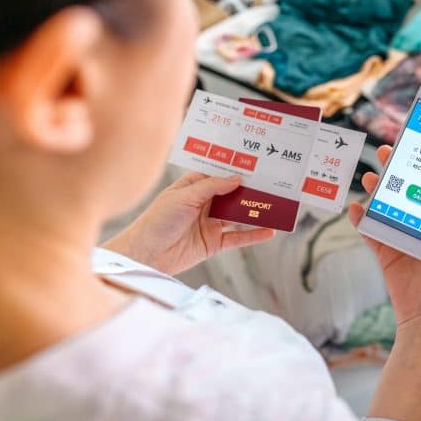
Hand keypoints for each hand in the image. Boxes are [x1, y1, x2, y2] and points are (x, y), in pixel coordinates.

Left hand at [103, 172, 274, 274]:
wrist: (145, 255)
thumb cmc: (157, 220)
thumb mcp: (183, 197)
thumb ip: (211, 187)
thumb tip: (236, 178)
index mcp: (193, 187)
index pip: (219, 175)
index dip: (236, 170)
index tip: (256, 165)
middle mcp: (204, 204)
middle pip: (232, 195)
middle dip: (250, 191)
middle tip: (273, 185)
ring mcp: (210, 224)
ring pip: (238, 216)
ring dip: (255, 213)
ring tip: (276, 207)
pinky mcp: (213, 244)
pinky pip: (238, 238)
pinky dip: (253, 235)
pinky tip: (268, 231)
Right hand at [348, 145, 420, 327]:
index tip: (419, 144)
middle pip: (407, 190)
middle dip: (397, 169)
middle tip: (386, 150)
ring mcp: (403, 237)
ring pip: (386, 205)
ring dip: (377, 189)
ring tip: (370, 175)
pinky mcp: (385, 251)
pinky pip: (370, 230)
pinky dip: (361, 218)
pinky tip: (356, 207)